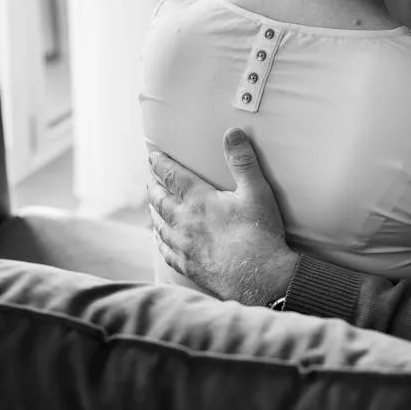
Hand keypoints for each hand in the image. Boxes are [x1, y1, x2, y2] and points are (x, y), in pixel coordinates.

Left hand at [147, 128, 298, 304]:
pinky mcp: (187, 265)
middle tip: (150, 178)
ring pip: (159, 224)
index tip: (153, 156)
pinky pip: (164, 249)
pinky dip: (159, 239)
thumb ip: (243, 161)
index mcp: (200, 201)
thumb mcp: (257, 192)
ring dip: (153, 211)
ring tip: (152, 204)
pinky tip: (160, 237)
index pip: (173, 177)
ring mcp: (183, 246)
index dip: (161, 164)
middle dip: (153, 186)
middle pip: (160, 200)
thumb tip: (233, 133)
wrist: (260, 277)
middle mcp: (184, 222)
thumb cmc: (260, 233)